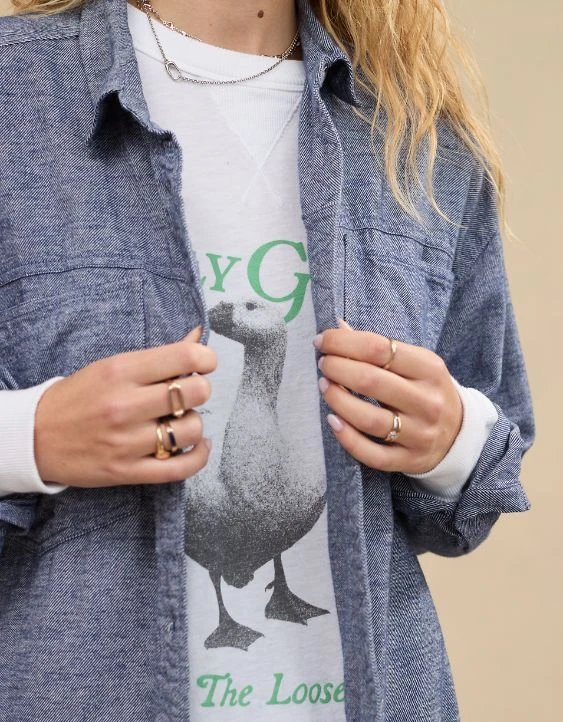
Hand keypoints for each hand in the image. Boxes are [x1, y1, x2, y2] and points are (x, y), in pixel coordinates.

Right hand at [35, 325, 215, 487]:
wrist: (35, 436)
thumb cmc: (79, 396)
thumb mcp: (111, 366)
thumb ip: (158, 356)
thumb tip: (198, 337)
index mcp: (120, 371)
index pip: (184, 357)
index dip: (205, 358)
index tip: (204, 363)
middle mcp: (124, 405)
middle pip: (195, 393)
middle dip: (199, 390)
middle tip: (188, 393)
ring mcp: (126, 442)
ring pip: (191, 429)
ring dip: (194, 423)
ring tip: (179, 421)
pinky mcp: (127, 471)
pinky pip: (181, 468)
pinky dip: (199, 456)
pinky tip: (199, 445)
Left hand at [314, 322, 462, 474]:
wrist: (458, 434)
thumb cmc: (425, 391)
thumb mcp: (414, 364)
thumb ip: (378, 347)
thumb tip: (338, 327)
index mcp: (430, 369)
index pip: (379, 348)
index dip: (343, 342)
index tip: (323, 341)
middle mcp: (427, 401)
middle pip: (371, 381)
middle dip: (337, 368)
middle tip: (324, 364)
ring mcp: (419, 434)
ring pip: (368, 419)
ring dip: (337, 399)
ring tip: (324, 386)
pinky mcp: (409, 460)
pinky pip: (372, 453)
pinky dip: (347, 438)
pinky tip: (333, 421)